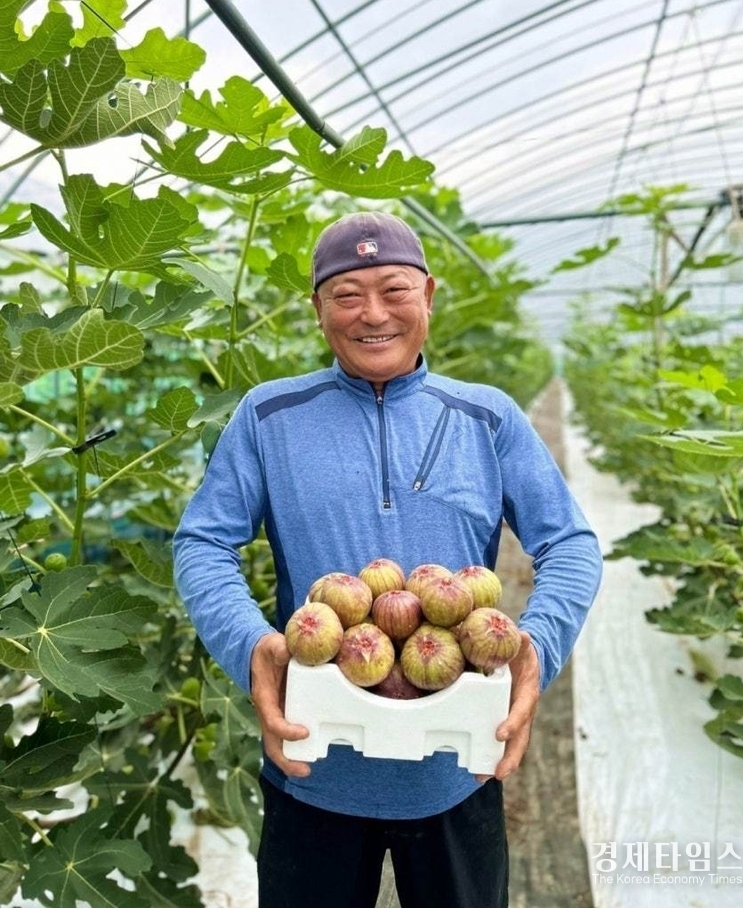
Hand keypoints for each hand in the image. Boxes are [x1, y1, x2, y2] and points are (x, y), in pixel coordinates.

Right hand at [249, 632, 310, 777]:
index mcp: (264, 698)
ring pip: (278, 745)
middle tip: (305, 770)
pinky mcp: (284, 714)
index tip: (304, 732)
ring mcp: (275, 715)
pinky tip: (314, 752)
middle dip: (286, 760)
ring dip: (290, 760)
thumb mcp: (272, 644)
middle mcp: (268, 711)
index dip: (286, 731)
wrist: (260, 653)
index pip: (272, 721)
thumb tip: (287, 652)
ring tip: (307, 770)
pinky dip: (296, 748)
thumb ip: (279, 648)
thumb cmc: (268, 650)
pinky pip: (287, 736)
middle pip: (272, 743)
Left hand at [476, 630, 539, 782]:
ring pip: (510, 747)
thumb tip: (522, 634)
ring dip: (498, 764)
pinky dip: (489, 755)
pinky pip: (499, 742)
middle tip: (497, 774)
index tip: (500, 734)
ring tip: (481, 778)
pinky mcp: (504, 722)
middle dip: (509, 758)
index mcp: (527, 693)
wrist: (528, 662)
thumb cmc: (522, 653)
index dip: (513, 723)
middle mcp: (523, 711)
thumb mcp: (522, 644)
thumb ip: (521, 640)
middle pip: (520, 740)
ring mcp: (515, 720)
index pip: (522, 711)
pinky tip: (476, 769)